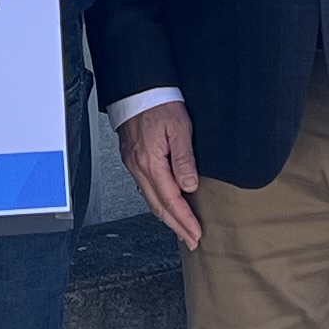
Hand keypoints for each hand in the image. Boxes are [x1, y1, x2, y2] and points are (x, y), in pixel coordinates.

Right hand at [118, 101, 201, 248]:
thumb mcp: (179, 129)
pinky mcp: (133, 158)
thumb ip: (184, 159)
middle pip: (158, 206)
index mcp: (150, 162)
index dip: (184, 219)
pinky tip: (165, 206)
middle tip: (191, 240)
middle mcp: (138, 167)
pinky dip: (157, 202)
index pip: (170, 200)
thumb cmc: (159, 103)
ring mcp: (133, 164)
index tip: (196, 233)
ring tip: (181, 229)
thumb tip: (189, 186)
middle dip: (176, 226)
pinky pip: (145, 189)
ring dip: (167, 217)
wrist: (138, 88)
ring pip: (150, 199)